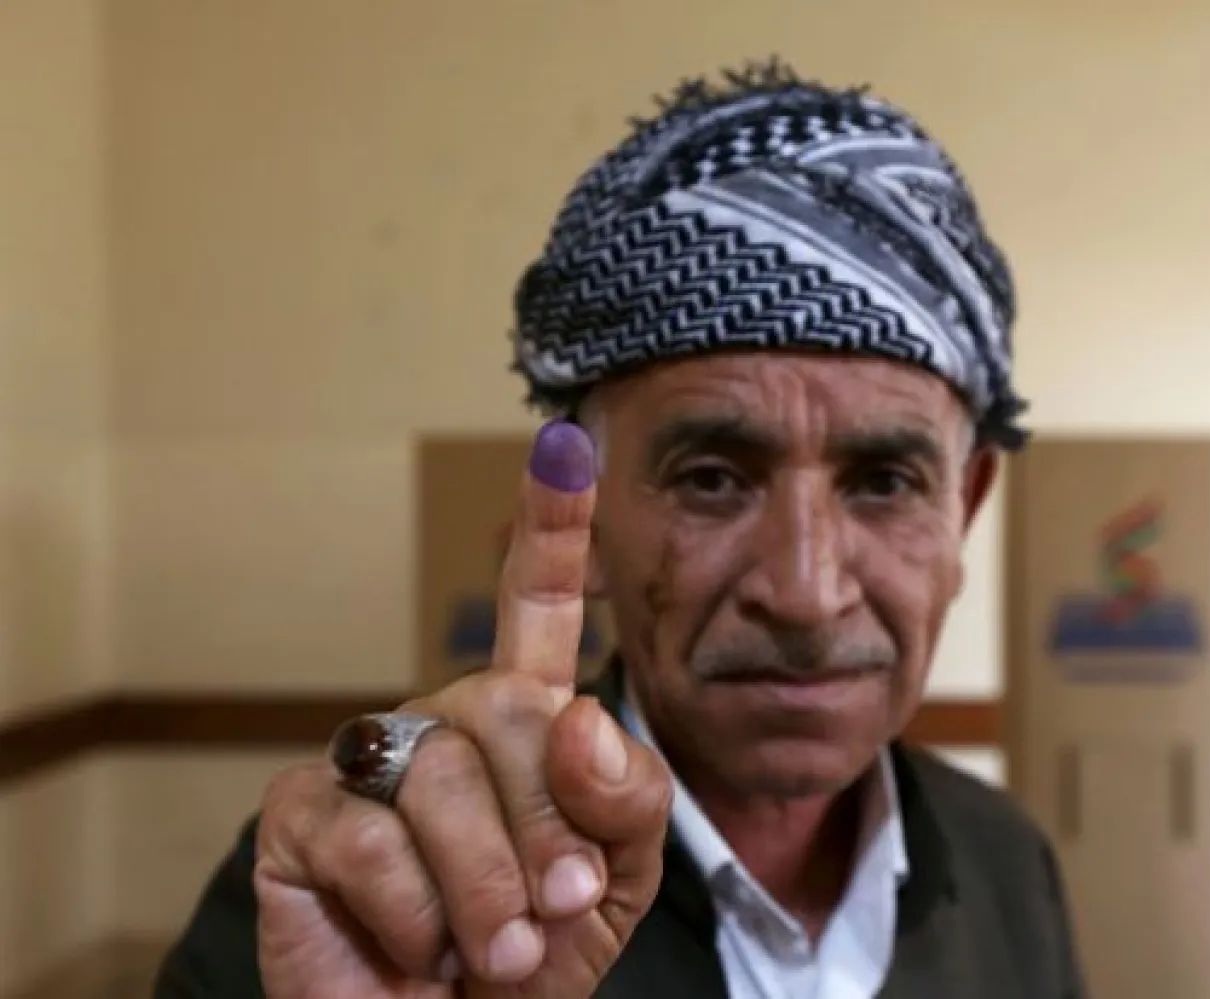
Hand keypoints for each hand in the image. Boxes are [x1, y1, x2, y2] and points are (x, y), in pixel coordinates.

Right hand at [253, 421, 672, 998]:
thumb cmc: (533, 952)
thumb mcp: (615, 880)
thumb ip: (626, 797)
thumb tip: (575, 714)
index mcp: (527, 720)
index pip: (536, 604)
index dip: (551, 524)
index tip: (564, 441)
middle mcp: (447, 718)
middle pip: (514, 713)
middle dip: (550, 832)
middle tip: (550, 913)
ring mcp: (371, 756)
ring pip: (444, 777)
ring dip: (487, 888)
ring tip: (492, 950)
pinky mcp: (299, 812)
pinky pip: (372, 838)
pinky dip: (415, 916)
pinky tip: (412, 945)